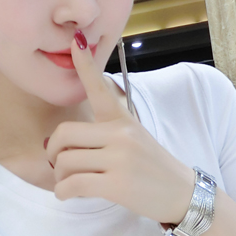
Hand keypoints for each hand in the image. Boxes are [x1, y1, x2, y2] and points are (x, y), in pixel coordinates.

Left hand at [45, 33, 195, 223]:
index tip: (75, 41)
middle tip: (57, 163)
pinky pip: (73, 184)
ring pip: (65, 162)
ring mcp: (119, 158)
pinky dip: (63, 192)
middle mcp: (120, 134)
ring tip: (69, 183)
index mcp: (122, 120)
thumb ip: (103, 136)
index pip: (99, 87)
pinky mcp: (117, 184)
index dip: (84, 65)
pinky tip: (68, 194)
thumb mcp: (134, 139)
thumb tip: (58, 144)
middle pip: (64, 134)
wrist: (182, 194)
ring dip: (59, 177)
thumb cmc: (152, 168)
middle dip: (52, 152)